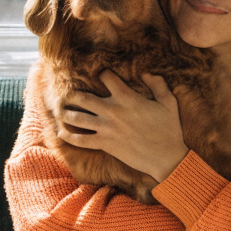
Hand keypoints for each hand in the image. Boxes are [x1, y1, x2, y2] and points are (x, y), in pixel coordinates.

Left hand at [59, 71, 188, 182]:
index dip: (103, 74)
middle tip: (68, 94)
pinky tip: (62, 132)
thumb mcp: (169, 102)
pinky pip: (81, 140)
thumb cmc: (170, 129)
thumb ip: (158, 84)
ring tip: (60, 111)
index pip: (107, 77)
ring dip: (66, 113)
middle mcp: (112, 110)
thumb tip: (146, 73)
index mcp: (126, 97)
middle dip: (73, 95)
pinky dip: (69, 136)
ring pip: (77, 118)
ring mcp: (106, 128)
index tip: (101, 75)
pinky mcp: (104, 144)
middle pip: (83, 98)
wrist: (166, 157)